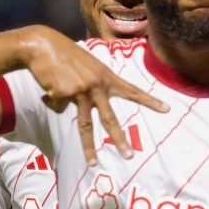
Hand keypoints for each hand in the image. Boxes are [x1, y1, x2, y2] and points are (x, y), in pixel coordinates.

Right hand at [27, 29, 167, 165]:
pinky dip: (51, 99)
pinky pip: (57, 106)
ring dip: (88, 147)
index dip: (150, 101)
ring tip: (93, 164)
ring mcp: (81, 91)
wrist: (42, 45)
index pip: (132, 91)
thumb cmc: (64, 55)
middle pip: (110, 118)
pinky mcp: (63, 94)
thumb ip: (92, 86)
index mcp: (106, 77)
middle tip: (130, 156)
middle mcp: (97, 85)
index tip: (167, 109)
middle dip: (120, 139)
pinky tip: (49, 85)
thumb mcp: (87, 66)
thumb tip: (79, 108)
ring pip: (86, 125)